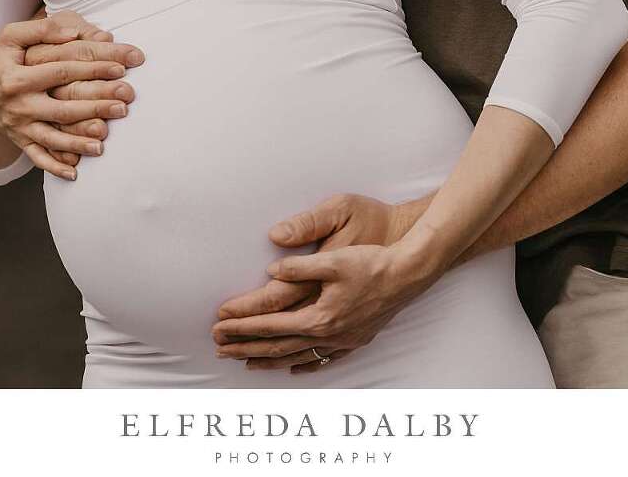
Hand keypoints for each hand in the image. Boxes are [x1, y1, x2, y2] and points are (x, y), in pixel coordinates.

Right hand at [0, 8, 142, 179]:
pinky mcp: (20, 141)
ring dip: (79, 142)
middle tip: (125, 104)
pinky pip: (38, 157)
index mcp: (18, 77)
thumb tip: (74, 34)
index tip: (121, 66)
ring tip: (104, 143)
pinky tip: (75, 172)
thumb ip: (42, 30)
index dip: (92, 68)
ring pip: (53, 138)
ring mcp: (20, 126)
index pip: (62, 71)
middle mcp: (20, 105)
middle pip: (63, 107)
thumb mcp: (9, 37)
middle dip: (96, 106)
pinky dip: (55, 167)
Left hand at [211, 193, 427, 372]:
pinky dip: (303, 365)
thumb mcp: (334, 258)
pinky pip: (322, 360)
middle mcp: (327, 334)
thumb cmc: (372, 262)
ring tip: (245, 362)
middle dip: (245, 347)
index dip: (242, 326)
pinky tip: (293, 369)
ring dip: (268, 359)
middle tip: (218, 349)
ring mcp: (342, 341)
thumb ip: (299, 266)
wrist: (408, 274)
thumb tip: (271, 271)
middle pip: (277, 345)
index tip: (218, 326)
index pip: (270, 324)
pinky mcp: (354, 340)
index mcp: (318, 315)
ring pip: (296, 357)